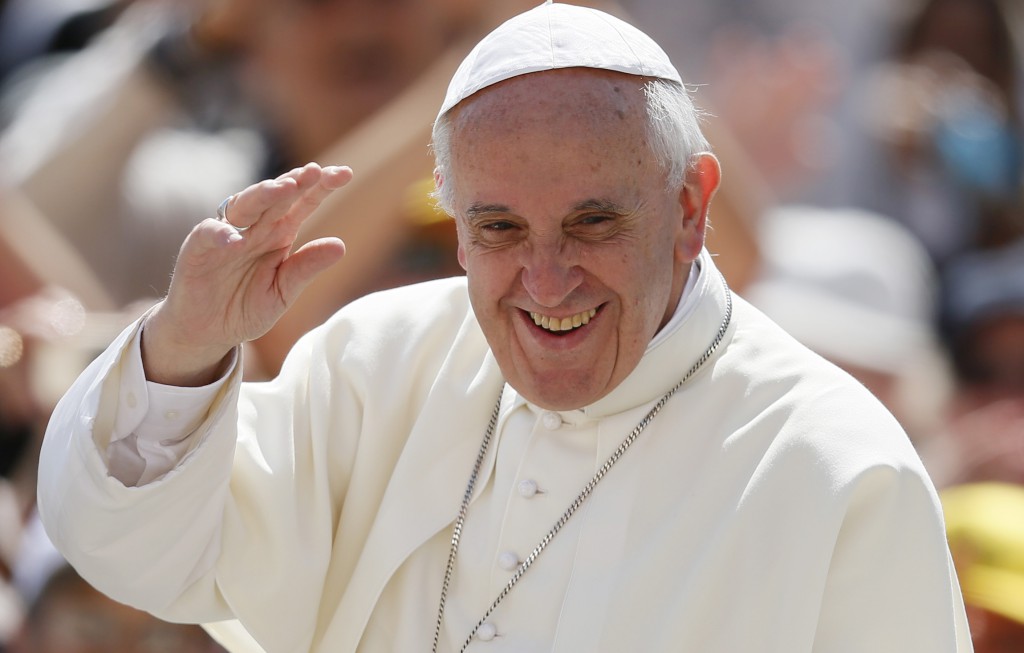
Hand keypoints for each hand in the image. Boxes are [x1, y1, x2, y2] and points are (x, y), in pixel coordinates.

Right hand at [143, 163, 352, 385]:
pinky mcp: (198, 248)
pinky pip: (209, 234)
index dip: (321, 187)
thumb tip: (341, 245)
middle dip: (295, 182)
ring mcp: (227, 233)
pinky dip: (221, 234)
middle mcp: (255, 226)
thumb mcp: (283, 291)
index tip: (345, 174)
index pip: (303, 202)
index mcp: (280, 232)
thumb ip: (306, 268)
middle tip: (315, 171)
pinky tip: (236, 239)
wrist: (208, 331)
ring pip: (244, 205)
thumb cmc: (246, 306)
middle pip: (276, 196)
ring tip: (283, 188)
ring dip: (263, 194)